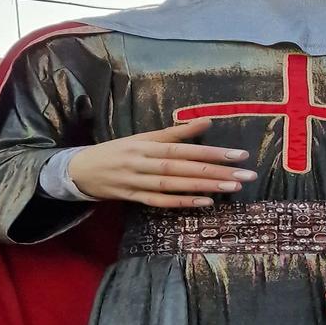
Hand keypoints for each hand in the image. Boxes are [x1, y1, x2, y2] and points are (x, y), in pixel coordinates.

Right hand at [65, 119, 254, 207]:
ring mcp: (137, 181)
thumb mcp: (143, 137)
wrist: (79, 170)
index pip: (184, 148)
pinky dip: (182, 202)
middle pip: (184, 167)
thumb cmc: (118, 151)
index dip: (212, 151)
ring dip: (205, 187)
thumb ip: (175, 132)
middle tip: (246, 174)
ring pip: (175, 185)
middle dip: (217, 171)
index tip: (239, 154)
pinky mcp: (133, 198)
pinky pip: (160, 202)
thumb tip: (207, 121)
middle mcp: (143, 162)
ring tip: (232, 187)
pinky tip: (205, 203)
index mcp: (146, 143)